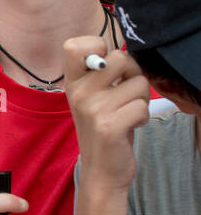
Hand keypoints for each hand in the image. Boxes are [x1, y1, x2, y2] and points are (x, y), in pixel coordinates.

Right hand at [62, 36, 149, 195]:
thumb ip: (101, 72)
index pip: (74, 45)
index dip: (97, 45)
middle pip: (120, 57)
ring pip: (139, 83)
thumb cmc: (103, 126)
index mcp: (72, 82)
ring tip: (126, 113)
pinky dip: (143, 117)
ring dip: (141, 99)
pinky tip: (130, 126)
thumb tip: (121, 53)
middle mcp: (78, 92)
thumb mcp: (93, 96)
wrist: (100, 169)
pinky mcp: (108, 127)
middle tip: (124, 93)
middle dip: (133, 74)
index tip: (105, 65)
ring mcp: (92, 109)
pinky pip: (142, 107)